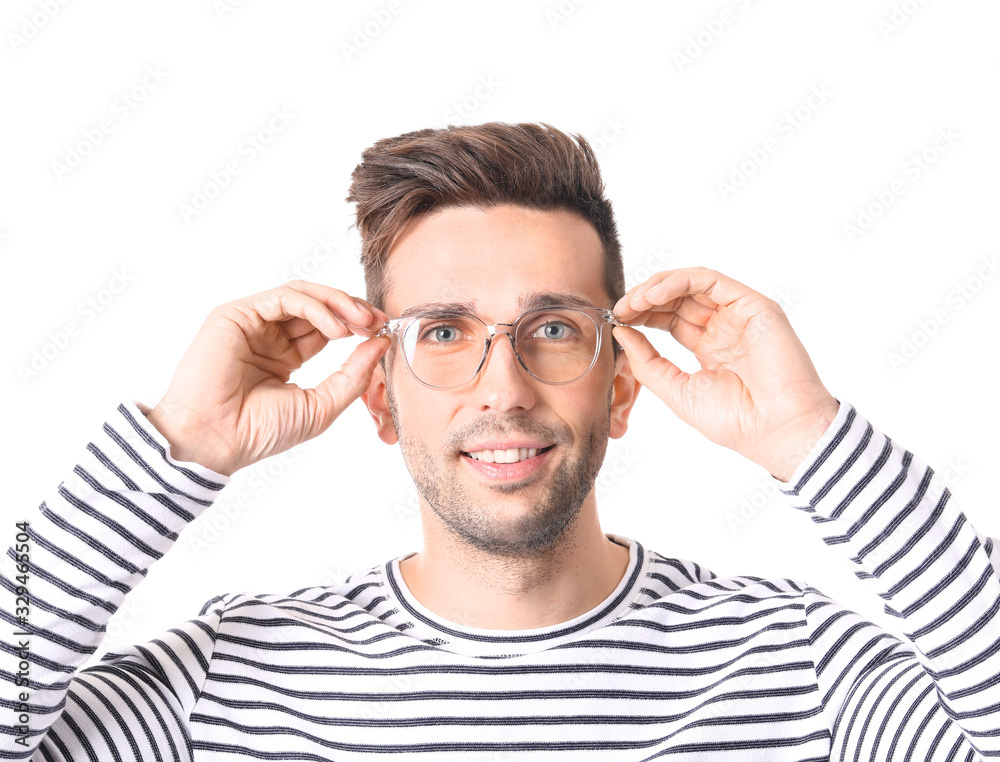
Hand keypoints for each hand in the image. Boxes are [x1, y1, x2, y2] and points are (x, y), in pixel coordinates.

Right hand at [147, 280, 390, 475]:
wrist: (215, 441)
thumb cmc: (260, 431)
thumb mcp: (321, 405)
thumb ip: (353, 375)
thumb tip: (382, 344)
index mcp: (284, 356)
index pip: (328, 328)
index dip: (357, 326)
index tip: (384, 331)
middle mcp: (268, 336)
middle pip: (318, 306)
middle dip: (352, 310)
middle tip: (377, 320)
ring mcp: (252, 323)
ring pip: (302, 295)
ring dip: (338, 303)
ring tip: (362, 322)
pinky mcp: (236, 314)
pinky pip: (284, 298)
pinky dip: (315, 307)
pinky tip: (336, 329)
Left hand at [610, 267, 839, 481]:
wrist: (775, 430)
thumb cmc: (734, 421)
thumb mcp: (676, 391)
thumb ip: (647, 362)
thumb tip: (620, 333)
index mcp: (710, 348)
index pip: (669, 318)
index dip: (642, 315)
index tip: (617, 319)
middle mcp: (725, 327)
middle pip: (677, 298)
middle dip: (644, 299)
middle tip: (620, 308)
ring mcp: (739, 315)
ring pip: (691, 284)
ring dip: (657, 287)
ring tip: (633, 301)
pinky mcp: (753, 305)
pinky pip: (710, 281)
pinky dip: (679, 281)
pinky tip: (653, 294)